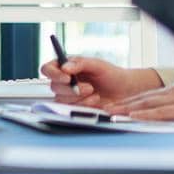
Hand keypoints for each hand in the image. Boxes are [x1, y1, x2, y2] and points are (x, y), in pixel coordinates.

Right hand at [39, 55, 162, 105]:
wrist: (124, 92)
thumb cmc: (111, 75)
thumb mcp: (97, 65)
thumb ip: (80, 63)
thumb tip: (65, 67)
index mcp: (66, 66)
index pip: (48, 69)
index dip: (53, 74)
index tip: (67, 78)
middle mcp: (65, 81)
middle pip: (53, 86)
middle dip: (71, 89)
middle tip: (88, 88)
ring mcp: (69, 95)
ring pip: (61, 99)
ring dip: (78, 98)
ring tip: (94, 94)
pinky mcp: (74, 108)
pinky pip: (70, 109)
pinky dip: (83, 106)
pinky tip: (94, 101)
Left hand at [116, 82, 173, 120]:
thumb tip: (166, 113)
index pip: (148, 96)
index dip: (130, 101)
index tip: (115, 105)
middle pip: (144, 99)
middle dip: (123, 104)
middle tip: (106, 108)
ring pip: (148, 104)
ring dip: (128, 108)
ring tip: (112, 112)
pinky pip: (162, 113)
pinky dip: (146, 115)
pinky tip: (133, 117)